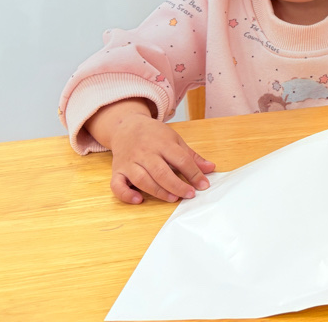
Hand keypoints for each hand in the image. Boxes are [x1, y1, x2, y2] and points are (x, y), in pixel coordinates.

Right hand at [86, 100, 214, 204]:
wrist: (126, 126)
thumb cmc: (154, 135)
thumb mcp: (175, 140)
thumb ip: (191, 156)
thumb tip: (211, 168)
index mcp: (162, 143)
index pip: (181, 159)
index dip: (194, 173)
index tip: (204, 185)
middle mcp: (145, 153)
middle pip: (161, 172)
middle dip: (177, 185)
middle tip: (189, 194)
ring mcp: (129, 162)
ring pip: (142, 180)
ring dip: (158, 191)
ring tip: (173, 198)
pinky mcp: (117, 171)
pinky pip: (117, 185)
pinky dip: (126, 194)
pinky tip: (139, 200)